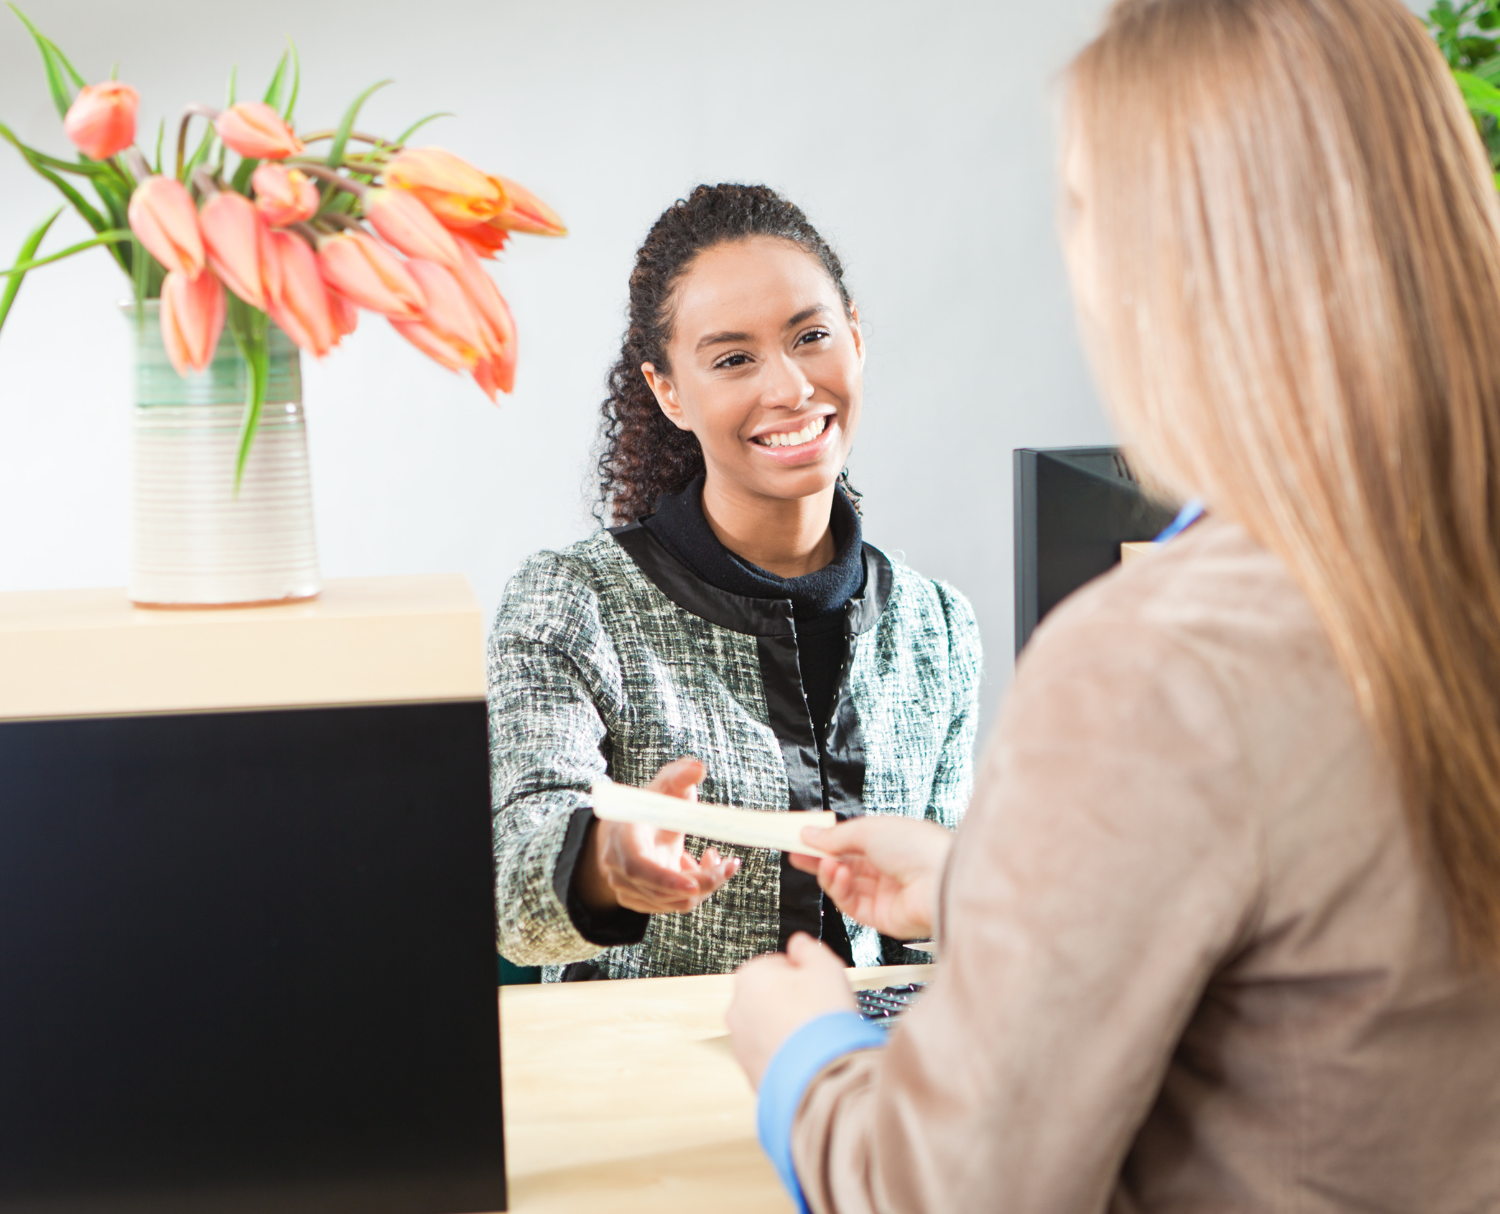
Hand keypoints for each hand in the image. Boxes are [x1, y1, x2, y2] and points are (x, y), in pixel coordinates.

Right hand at [576, 758, 740, 914]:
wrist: (631, 828)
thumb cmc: (652, 804)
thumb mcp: (667, 785)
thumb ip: (680, 775)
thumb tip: (698, 768)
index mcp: (623, 838)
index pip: (638, 866)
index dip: (665, 879)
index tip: (694, 885)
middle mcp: (619, 869)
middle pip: (665, 891)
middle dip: (704, 881)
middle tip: (731, 864)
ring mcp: (627, 889)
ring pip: (676, 902)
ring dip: (705, 884)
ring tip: (715, 857)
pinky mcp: (640, 902)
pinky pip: (676, 905)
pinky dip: (697, 890)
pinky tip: (701, 867)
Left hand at [728, 933, 856, 1088]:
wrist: (820, 1076)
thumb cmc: (821, 1020)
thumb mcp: (825, 966)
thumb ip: (807, 948)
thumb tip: (798, 943)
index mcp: (750, 977)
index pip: (777, 965)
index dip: (802, 974)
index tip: (816, 986)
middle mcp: (737, 1009)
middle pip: (770, 996)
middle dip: (792, 1001)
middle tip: (817, 1011)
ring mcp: (740, 1043)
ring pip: (768, 1026)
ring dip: (788, 1028)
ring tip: (814, 1038)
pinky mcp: (749, 1071)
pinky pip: (770, 1054)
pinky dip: (785, 1054)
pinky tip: (807, 1057)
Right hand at [790, 816, 952, 939]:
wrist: (940, 882)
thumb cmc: (918, 848)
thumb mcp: (869, 830)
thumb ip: (835, 836)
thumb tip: (809, 833)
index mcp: (890, 842)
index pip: (850, 842)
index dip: (825, 841)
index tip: (801, 839)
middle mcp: (888, 868)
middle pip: (844, 864)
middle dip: (819, 859)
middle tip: (796, 855)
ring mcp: (884, 893)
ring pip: (844, 885)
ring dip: (830, 873)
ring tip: (825, 863)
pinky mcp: (880, 916)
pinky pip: (850, 903)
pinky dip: (839, 889)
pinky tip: (838, 875)